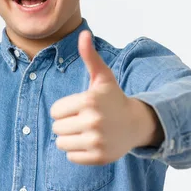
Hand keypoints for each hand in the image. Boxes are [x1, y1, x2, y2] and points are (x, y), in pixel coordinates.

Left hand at [50, 30, 161, 164]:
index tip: (79, 106)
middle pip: (56, 128)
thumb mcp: (103, 76)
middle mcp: (93, 121)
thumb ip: (90, 56)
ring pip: (61, 143)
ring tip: (85, 131)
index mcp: (89, 100)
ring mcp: (97, 141)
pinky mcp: (99, 157)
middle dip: (66, 124)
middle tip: (83, 119)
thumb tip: (84, 33)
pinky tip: (91, 142)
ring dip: (69, 138)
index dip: (64, 108)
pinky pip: (71, 156)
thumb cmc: (113, 98)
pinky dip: (77, 151)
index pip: (55, 111)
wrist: (135, 123)